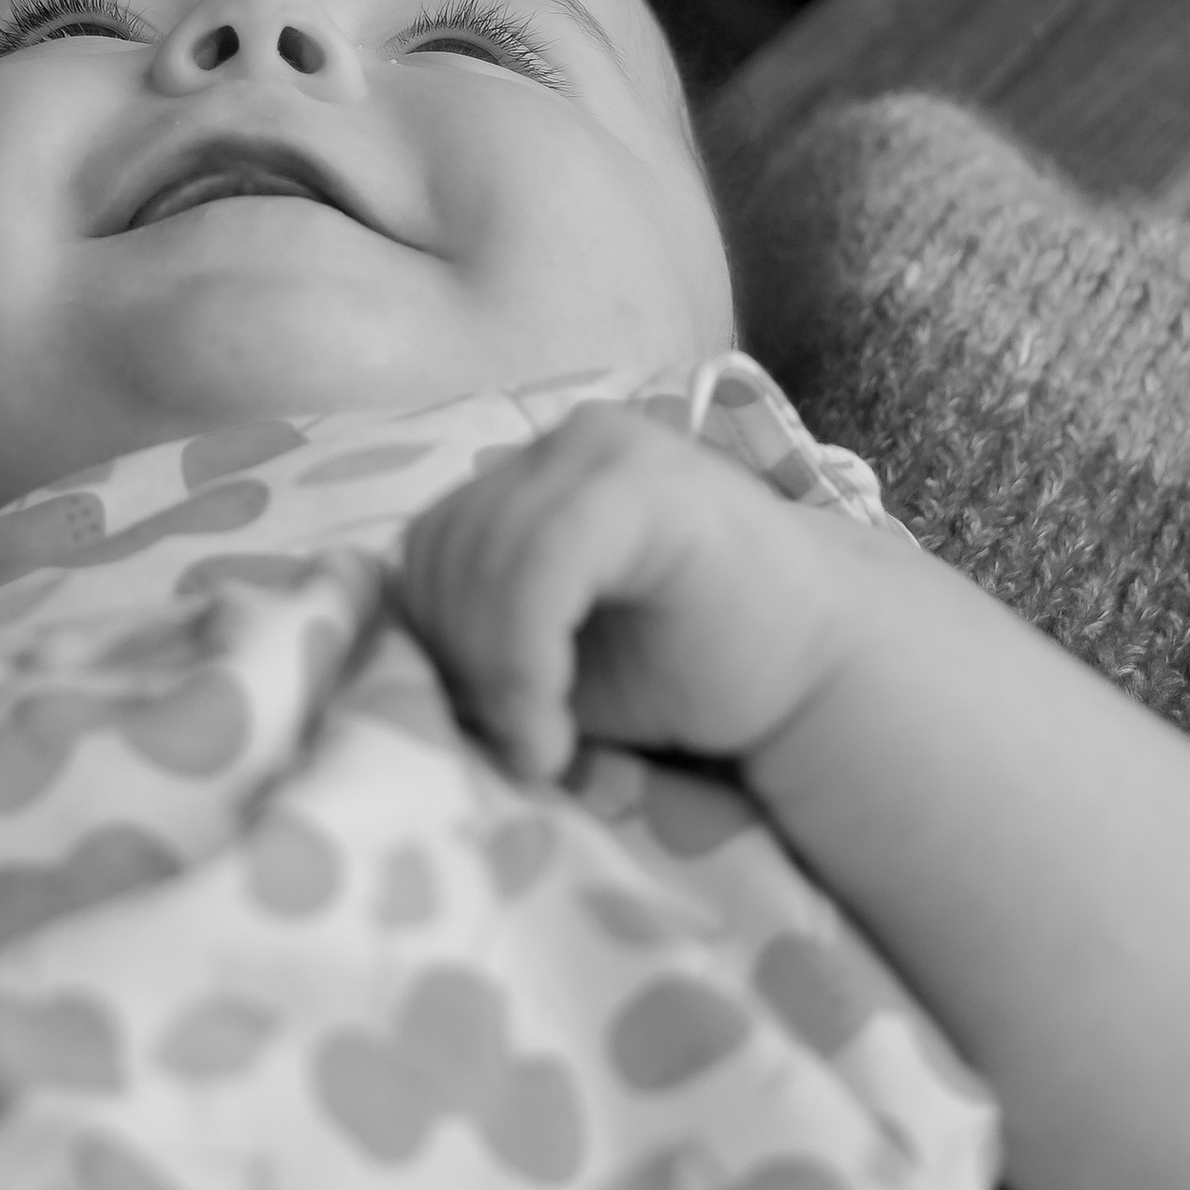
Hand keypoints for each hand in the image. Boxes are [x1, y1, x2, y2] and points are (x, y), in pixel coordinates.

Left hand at [402, 405, 856, 784]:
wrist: (820, 672)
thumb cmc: (684, 670)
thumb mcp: (548, 655)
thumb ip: (469, 633)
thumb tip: (370, 657)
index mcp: (532, 471)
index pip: (426, 548)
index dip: (431, 643)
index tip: (477, 727)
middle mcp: (562, 440)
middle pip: (440, 550)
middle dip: (455, 661)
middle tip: (511, 744)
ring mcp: (603, 449)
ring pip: (479, 559)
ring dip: (489, 677)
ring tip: (537, 749)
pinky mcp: (640, 483)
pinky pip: (535, 567)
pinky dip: (521, 663)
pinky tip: (552, 736)